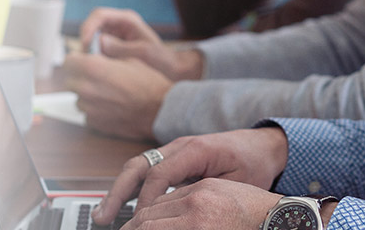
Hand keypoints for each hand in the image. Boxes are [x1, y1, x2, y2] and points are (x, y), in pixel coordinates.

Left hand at [62, 53, 172, 139]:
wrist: (161, 111)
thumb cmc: (149, 84)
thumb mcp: (131, 58)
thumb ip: (109, 54)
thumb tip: (98, 49)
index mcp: (92, 68)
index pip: (69, 61)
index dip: (78, 60)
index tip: (85, 61)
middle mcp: (86, 88)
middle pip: (70, 80)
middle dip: (81, 77)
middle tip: (99, 77)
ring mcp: (88, 108)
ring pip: (78, 98)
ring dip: (88, 94)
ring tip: (109, 93)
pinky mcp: (94, 123)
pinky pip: (87, 113)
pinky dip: (96, 110)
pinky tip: (113, 106)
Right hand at [80, 7, 203, 80]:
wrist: (170, 71)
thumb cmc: (161, 60)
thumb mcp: (143, 53)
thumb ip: (122, 47)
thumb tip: (99, 41)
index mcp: (127, 19)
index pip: (100, 15)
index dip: (89, 27)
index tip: (85, 43)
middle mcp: (118, 25)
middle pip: (92, 25)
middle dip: (86, 40)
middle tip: (85, 57)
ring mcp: (114, 36)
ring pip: (91, 38)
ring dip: (88, 49)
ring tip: (92, 64)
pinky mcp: (111, 48)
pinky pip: (96, 49)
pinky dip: (93, 57)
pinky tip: (97, 67)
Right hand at [93, 127, 290, 224]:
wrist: (262, 145)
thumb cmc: (253, 163)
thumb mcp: (235, 183)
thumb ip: (207, 194)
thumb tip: (182, 212)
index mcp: (195, 149)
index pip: (159, 174)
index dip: (145, 199)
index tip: (138, 220)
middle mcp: (179, 145)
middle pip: (139, 166)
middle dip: (118, 192)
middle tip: (102, 217)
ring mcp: (174, 149)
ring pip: (137, 166)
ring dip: (118, 189)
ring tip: (102, 213)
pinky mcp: (173, 157)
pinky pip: (145, 169)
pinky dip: (130, 186)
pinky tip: (118, 203)